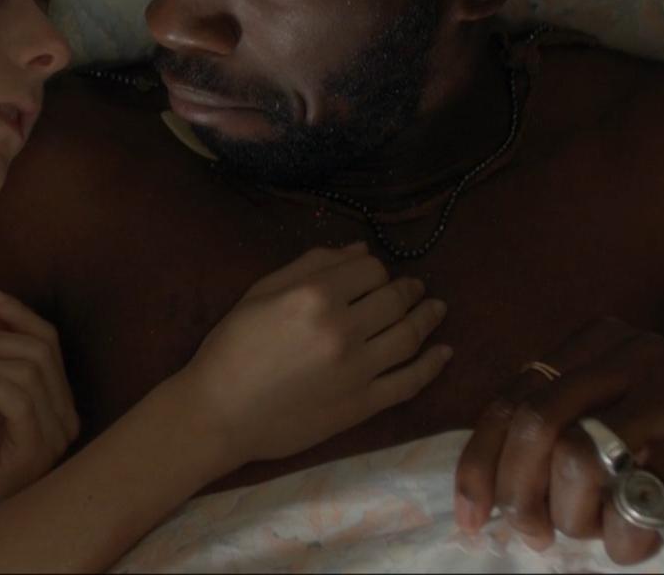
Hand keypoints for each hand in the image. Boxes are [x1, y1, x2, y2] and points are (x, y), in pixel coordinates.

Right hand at [182, 243, 451, 463]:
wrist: (220, 412)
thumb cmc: (231, 347)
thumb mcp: (260, 292)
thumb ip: (310, 265)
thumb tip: (358, 251)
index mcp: (314, 296)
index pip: (370, 270)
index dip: (376, 269)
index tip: (376, 275)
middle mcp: (342, 328)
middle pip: (395, 299)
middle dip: (409, 289)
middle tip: (417, 287)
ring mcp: (358, 369)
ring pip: (409, 336)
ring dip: (428, 318)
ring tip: (436, 308)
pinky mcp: (363, 404)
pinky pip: (410, 382)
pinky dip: (432, 365)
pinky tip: (444, 353)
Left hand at [454, 317, 663, 564]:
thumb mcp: (613, 412)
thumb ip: (556, 430)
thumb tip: (487, 493)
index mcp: (596, 342)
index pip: (511, 399)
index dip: (480, 464)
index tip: (470, 518)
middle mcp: (632, 355)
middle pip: (535, 423)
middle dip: (517, 492)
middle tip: (530, 534)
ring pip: (579, 459)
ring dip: (571, 517)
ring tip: (591, 532)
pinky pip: (639, 499)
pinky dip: (622, 539)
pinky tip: (630, 546)